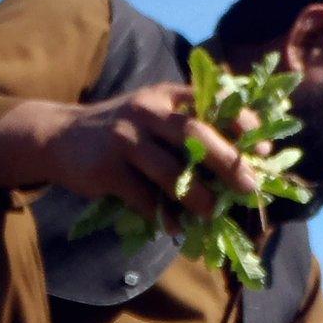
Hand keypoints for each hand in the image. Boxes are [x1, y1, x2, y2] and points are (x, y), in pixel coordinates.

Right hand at [0, 87, 262, 227]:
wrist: (59, 137)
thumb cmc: (120, 132)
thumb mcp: (151, 114)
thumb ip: (186, 126)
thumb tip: (240, 162)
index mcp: (165, 95)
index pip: (211, 102)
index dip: (241, 123)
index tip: (263, 147)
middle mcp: (146, 110)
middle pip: (194, 134)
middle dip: (228, 162)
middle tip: (251, 187)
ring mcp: (125, 139)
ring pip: (170, 171)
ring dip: (197, 197)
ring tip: (215, 214)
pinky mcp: (107, 168)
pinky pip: (143, 198)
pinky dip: (162, 215)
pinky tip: (175, 227)